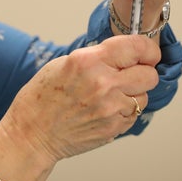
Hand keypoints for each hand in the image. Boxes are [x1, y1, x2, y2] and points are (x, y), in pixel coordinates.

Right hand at [0, 35, 159, 176]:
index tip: (148, 53)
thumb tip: (125, 54)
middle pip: (150, 74)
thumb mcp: (64, 64)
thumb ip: (97, 57)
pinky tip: (105, 110)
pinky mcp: (113, 128)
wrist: (31, 133)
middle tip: (132, 74)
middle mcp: (103, 83)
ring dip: (133, 94)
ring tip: (111, 95)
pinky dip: (125, 111)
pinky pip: (133, 114)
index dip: (148, 49)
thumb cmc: (41, 98)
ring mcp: (110, 108)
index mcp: (88, 61)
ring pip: (144, 96)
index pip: (137, 47)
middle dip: (144, 72)